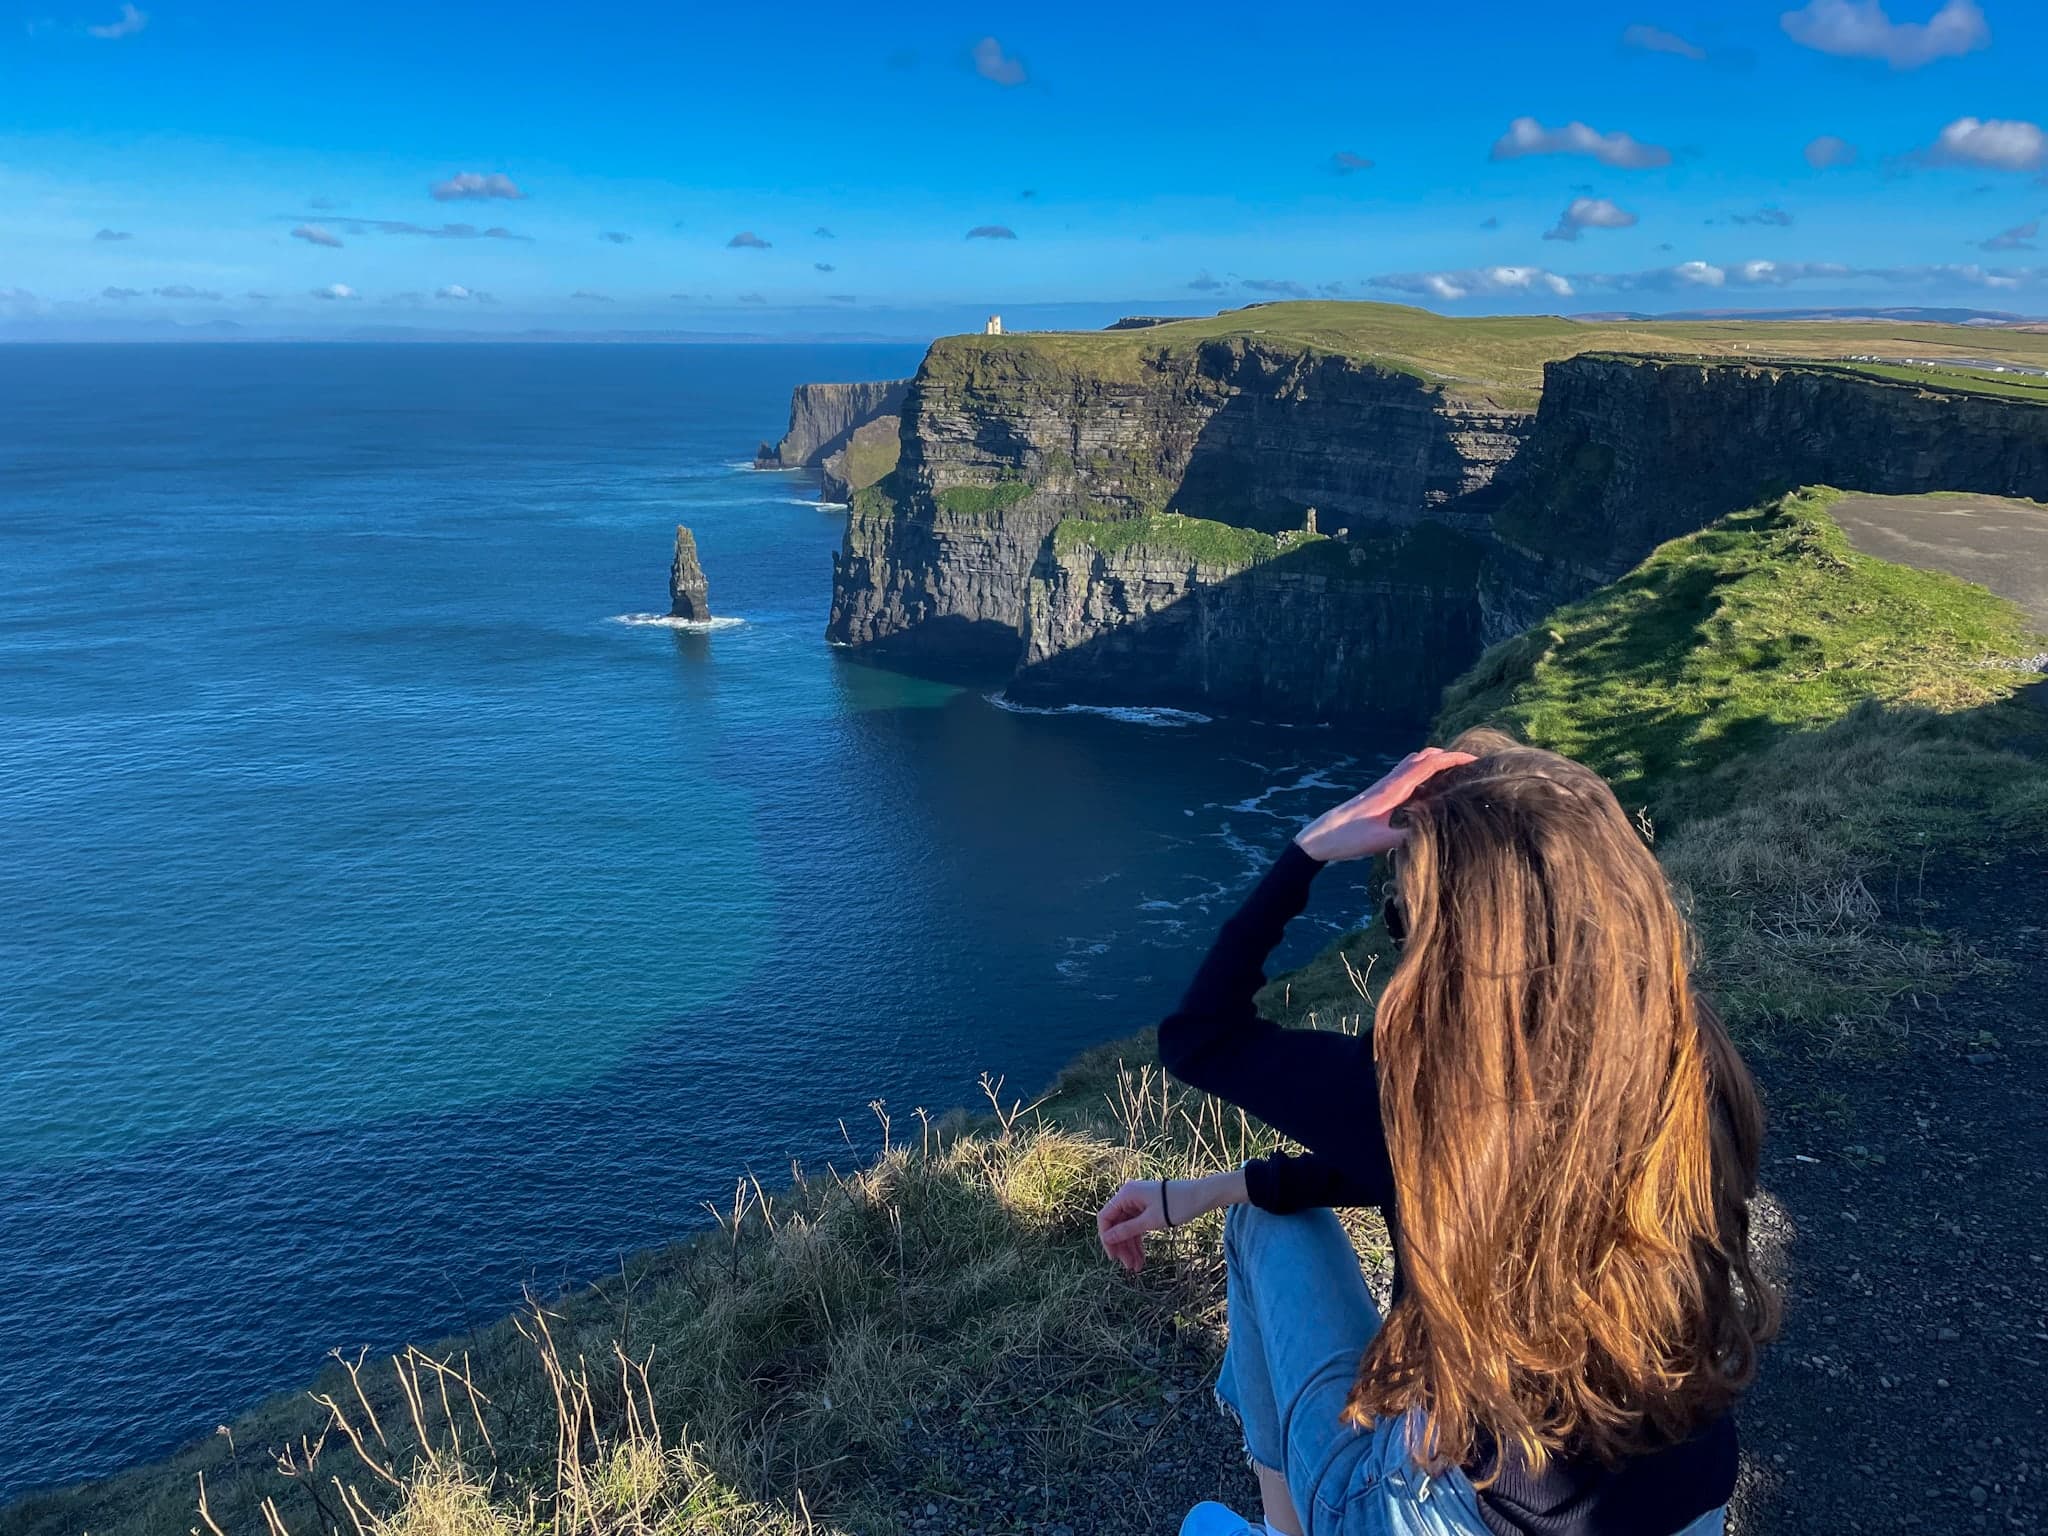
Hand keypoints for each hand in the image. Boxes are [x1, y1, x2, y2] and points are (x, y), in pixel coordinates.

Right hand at [1097, 1179, 1168, 1272]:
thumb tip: (1107, 1239)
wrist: (1201, 1196)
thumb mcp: (1151, 1220)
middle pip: (1116, 1225)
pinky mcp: (1147, 1209)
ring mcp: (1138, 1203)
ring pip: (1127, 1228)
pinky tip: (1141, 1258)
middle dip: (1121, 1246)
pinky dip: (1139, 1242)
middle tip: (1129, 1267)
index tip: (1113, 1257)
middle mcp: (1129, 1197)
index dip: (1106, 1238)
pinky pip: (1137, 1227)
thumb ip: (1127, 1230)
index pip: (1105, 1217)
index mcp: (1126, 1194)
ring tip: (1137, 1267)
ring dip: (1130, 1248)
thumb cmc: (1177, 1204)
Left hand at [1294, 747, 1476, 862]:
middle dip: (1447, 757)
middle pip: (1422, 757)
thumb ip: (1407, 836)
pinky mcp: (1379, 794)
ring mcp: (1383, 786)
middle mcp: (1389, 782)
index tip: (1474, 759)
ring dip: (1434, 763)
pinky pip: (1405, 776)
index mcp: (1393, 789)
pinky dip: (1422, 774)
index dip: (1452, 759)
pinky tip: (1429, 791)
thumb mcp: (1380, 841)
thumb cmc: (1347, 838)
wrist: (1321, 837)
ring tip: (1454, 775)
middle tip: (1469, 766)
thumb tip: (1435, 831)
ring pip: (1413, 764)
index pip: (1427, 765)